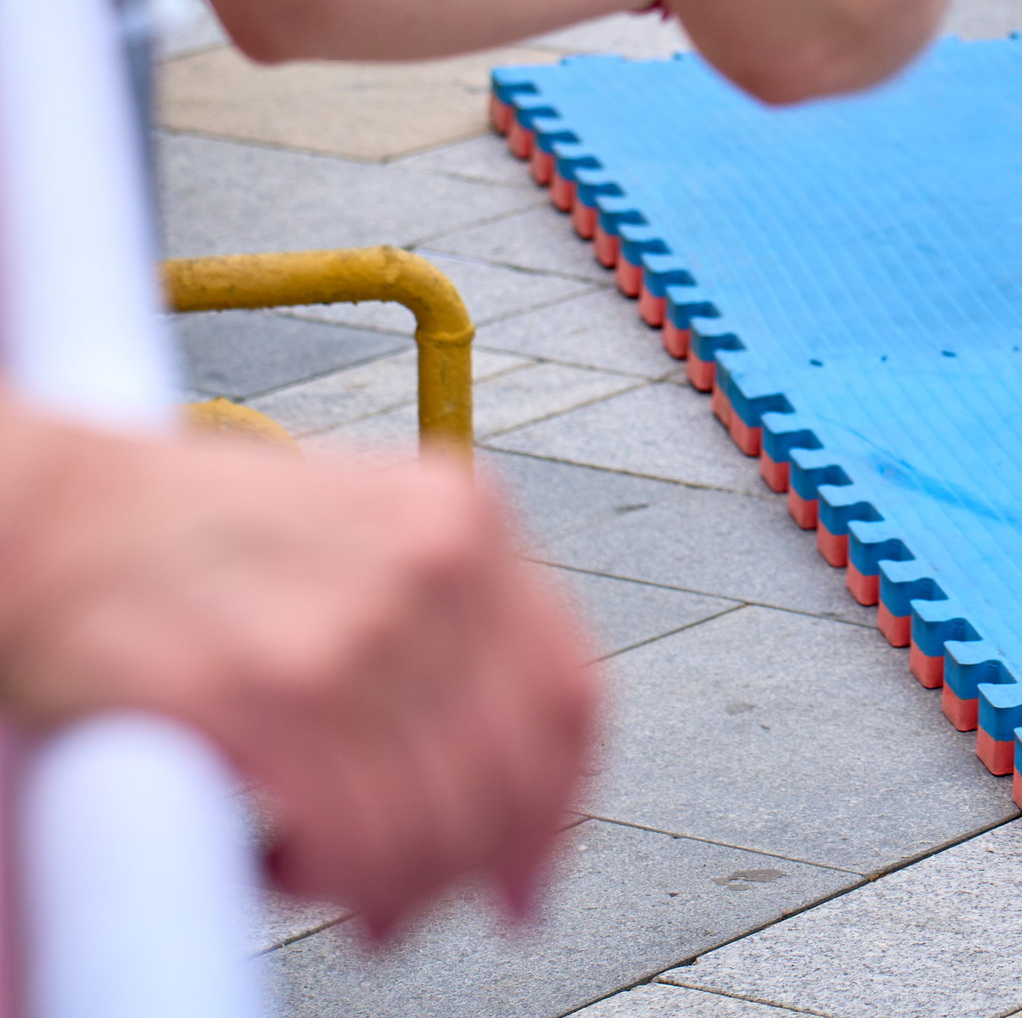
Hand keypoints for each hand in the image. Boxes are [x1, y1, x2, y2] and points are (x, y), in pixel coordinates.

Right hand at [0, 392, 595, 938]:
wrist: (51, 519)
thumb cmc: (193, 536)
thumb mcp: (362, 533)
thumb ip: (446, 622)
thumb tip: (507, 762)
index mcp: (467, 517)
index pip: (569, 691)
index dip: (557, 805)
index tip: (528, 870)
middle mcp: (432, 564)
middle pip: (510, 769)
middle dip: (469, 867)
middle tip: (413, 906)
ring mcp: (353, 626)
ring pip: (432, 818)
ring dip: (385, 882)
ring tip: (325, 878)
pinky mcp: (265, 689)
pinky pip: (351, 834)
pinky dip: (325, 878)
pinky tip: (277, 859)